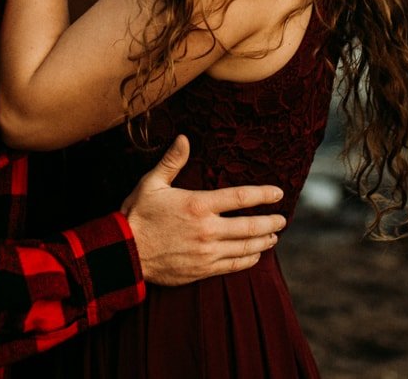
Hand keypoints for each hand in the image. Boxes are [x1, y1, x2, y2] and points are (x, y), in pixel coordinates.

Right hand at [120, 135, 286, 286]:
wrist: (125, 254)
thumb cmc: (137, 215)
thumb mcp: (151, 183)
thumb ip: (172, 161)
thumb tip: (184, 138)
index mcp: (198, 204)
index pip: (240, 198)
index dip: (263, 195)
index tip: (278, 193)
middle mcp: (207, 229)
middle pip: (250, 226)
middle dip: (270, 222)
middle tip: (282, 219)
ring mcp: (206, 252)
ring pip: (245, 247)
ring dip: (263, 241)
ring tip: (274, 237)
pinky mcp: (202, 269)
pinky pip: (233, 265)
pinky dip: (248, 260)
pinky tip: (256, 255)